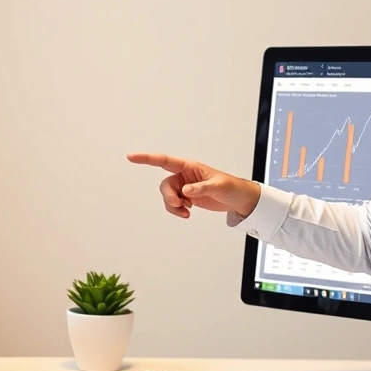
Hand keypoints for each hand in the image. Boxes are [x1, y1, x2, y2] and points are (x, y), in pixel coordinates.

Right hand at [127, 153, 260, 218]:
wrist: (238, 199)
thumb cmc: (231, 186)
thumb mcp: (218, 186)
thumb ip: (201, 188)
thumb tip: (186, 190)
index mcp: (190, 166)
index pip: (164, 161)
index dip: (147, 159)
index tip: (131, 157)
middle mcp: (184, 175)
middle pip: (165, 185)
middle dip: (169, 197)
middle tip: (180, 205)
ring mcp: (184, 187)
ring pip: (167, 196)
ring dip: (173, 206)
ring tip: (186, 212)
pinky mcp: (187, 198)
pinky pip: (173, 204)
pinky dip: (177, 210)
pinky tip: (187, 213)